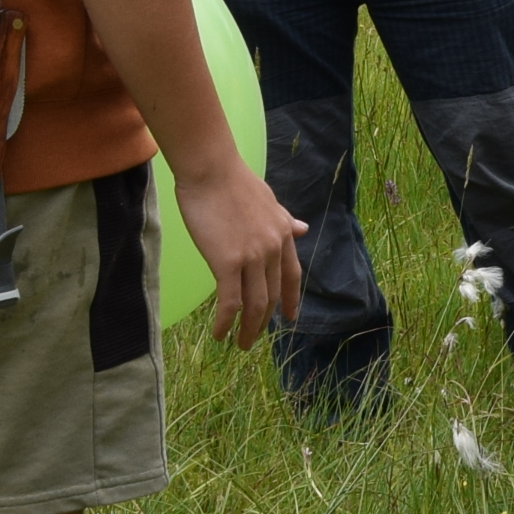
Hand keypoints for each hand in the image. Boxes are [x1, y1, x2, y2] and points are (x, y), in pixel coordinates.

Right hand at [176, 162, 306, 344]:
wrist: (211, 169)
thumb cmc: (233, 181)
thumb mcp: (269, 201)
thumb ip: (284, 220)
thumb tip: (303, 229)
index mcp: (283, 234)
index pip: (292, 275)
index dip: (291, 299)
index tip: (290, 317)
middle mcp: (272, 248)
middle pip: (271, 295)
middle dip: (263, 321)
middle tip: (253, 338)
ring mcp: (252, 256)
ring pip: (254, 304)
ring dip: (248, 329)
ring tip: (240, 344)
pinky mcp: (228, 262)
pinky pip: (230, 302)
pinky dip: (226, 322)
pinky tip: (219, 334)